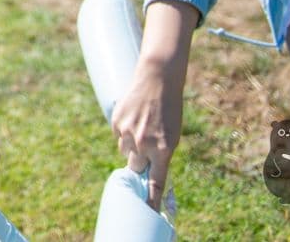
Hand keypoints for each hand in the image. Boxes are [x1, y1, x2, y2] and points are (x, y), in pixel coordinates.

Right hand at [112, 56, 185, 208]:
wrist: (158, 78)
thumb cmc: (170, 108)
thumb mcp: (172, 134)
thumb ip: (161, 153)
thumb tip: (147, 170)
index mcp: (163, 149)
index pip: (155, 182)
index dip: (151, 199)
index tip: (148, 211)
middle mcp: (144, 144)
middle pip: (135, 168)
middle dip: (139, 163)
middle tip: (144, 149)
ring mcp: (128, 133)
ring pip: (125, 151)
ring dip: (131, 145)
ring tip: (141, 126)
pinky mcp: (116, 122)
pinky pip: (118, 136)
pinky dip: (124, 131)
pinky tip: (134, 117)